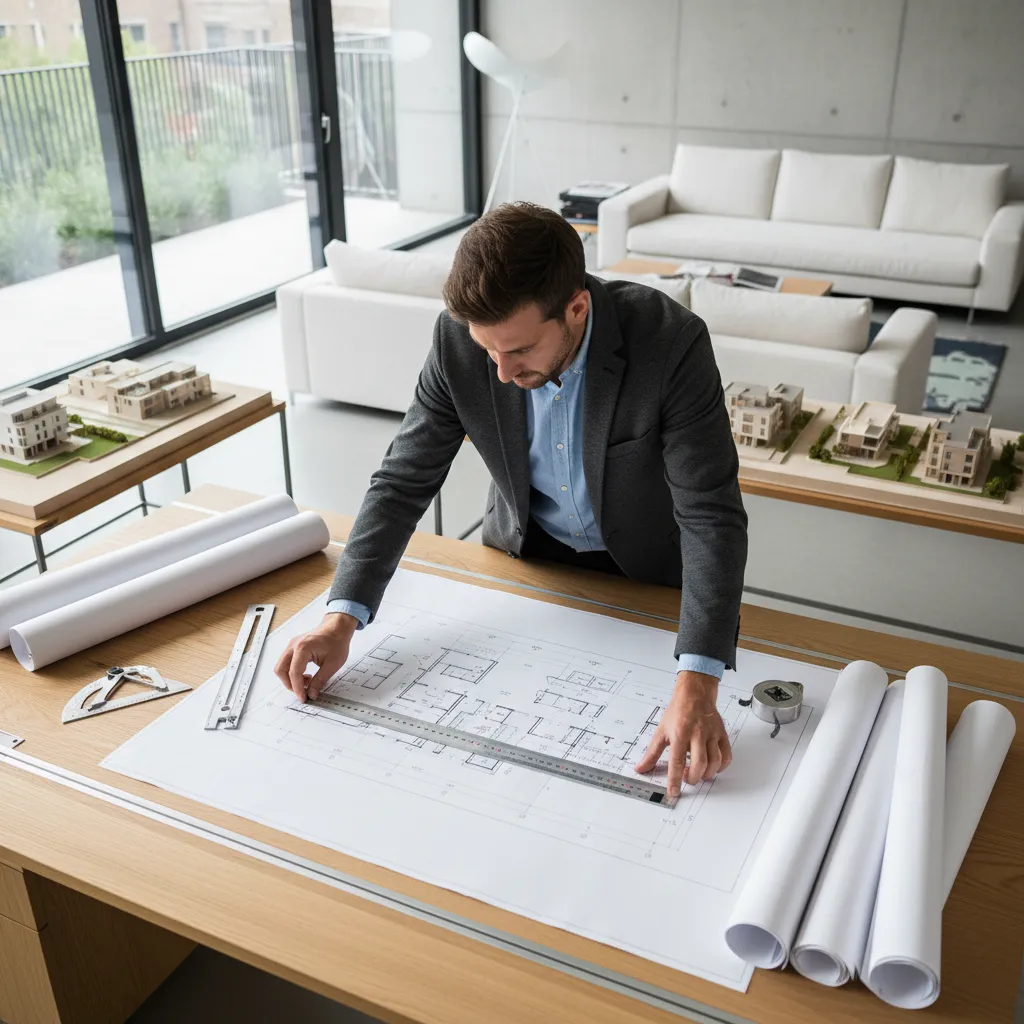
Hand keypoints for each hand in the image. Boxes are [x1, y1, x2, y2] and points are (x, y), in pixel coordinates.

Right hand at [274, 612, 357, 702]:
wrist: (338, 627)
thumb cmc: (337, 641)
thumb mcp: (332, 664)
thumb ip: (320, 680)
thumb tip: (311, 694)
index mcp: (303, 648)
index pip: (294, 673)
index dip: (297, 688)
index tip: (303, 698)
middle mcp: (293, 645)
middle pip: (281, 670)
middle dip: (290, 684)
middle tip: (303, 691)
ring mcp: (292, 645)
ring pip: (282, 666)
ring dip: (291, 678)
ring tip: (308, 681)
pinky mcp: (294, 646)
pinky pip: (287, 662)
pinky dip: (293, 671)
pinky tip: (306, 674)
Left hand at [635, 670, 732, 798]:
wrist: (694, 693)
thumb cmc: (677, 711)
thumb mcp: (661, 731)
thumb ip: (652, 752)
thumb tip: (641, 768)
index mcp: (679, 733)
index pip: (676, 761)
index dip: (675, 779)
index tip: (673, 792)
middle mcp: (697, 733)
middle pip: (699, 763)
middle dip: (694, 777)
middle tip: (687, 779)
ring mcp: (712, 734)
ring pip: (714, 761)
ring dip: (707, 774)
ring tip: (698, 773)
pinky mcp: (722, 734)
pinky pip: (726, 756)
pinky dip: (721, 767)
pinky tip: (712, 767)